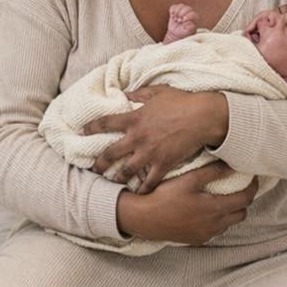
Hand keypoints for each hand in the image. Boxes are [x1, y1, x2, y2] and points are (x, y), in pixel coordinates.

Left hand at [85, 85, 228, 191]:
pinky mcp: (163, 164)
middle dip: (99, 163)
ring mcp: (149, 153)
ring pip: (126, 171)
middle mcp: (138, 138)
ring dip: (117, 178)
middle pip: (110, 154)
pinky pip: (149, 181)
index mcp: (134, 118)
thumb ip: (140, 92)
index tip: (82, 132)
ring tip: (113, 183)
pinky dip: (143, 189)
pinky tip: (138, 194)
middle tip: (93, 168)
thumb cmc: (182, 102)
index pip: (106, 123)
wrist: (203, 117)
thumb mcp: (159, 92)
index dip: (91, 127)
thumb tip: (126, 92)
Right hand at [116, 162, 258, 244]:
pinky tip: (205, 211)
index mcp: (215, 209)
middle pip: (241, 214)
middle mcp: (214, 225)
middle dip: (243, 201)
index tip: (251, 179)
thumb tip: (233, 166)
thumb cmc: (164, 196)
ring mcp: (205, 235)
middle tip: (238, 189)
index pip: (245, 199)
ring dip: (229, 212)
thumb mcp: (189, 180)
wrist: (143, 219)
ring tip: (221, 199)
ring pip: (228, 224)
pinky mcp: (196, 240)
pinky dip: (216, 222)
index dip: (252, 188)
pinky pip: (215, 232)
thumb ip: (213, 172)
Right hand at [164, 3, 197, 43]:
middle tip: (178, 21)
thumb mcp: (187, 33)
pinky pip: (174, 6)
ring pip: (181, 6)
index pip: (193, 14)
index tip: (183, 21)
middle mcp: (189, 14)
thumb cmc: (183, 34)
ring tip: (175, 19)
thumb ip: (190, 28)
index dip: (188, 16)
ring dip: (177, 12)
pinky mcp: (176, 11)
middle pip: (187, 8)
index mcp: (194, 19)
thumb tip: (190, 22)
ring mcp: (182, 12)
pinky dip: (172, 10)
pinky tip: (172, 16)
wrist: (175, 35)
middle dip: (181, 13)